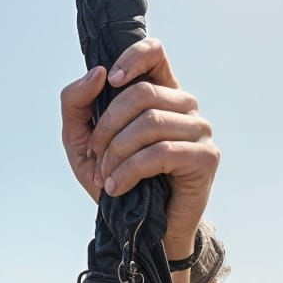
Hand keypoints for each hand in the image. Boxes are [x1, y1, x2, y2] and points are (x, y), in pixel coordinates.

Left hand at [59, 37, 219, 257]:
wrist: (138, 228)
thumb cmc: (115, 181)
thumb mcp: (82, 143)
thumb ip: (77, 105)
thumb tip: (98, 73)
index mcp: (159, 94)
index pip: (155, 53)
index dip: (132, 57)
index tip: (109, 80)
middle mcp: (183, 106)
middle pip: (142, 92)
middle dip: (106, 127)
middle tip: (95, 157)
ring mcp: (199, 129)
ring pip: (149, 122)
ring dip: (115, 153)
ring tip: (106, 177)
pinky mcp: (205, 157)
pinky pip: (161, 151)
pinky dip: (130, 170)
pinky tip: (116, 187)